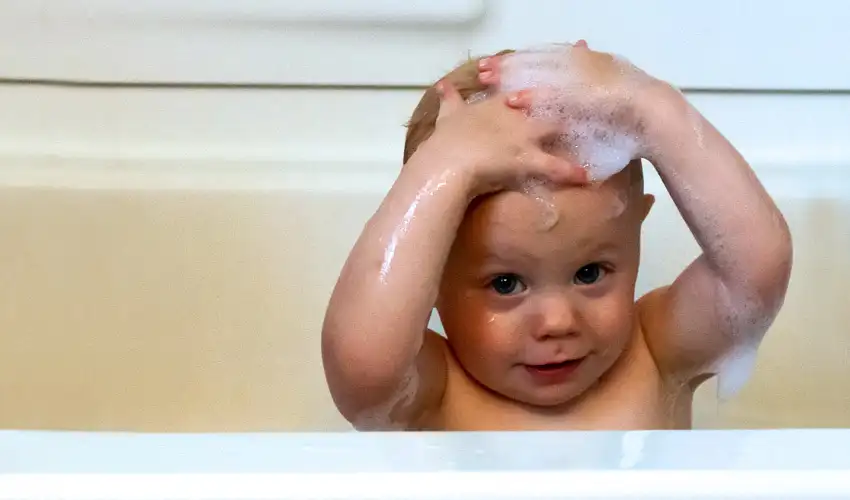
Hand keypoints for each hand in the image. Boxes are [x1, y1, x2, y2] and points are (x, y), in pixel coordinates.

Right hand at [417, 80, 589, 196]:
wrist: (444, 165)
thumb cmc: (444, 141)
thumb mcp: (447, 115)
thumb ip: (450, 99)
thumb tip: (443, 86)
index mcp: (499, 102)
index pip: (528, 89)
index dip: (546, 86)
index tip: (563, 83)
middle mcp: (516, 114)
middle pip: (550, 104)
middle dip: (570, 104)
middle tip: (590, 103)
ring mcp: (524, 136)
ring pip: (558, 130)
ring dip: (576, 133)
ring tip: (596, 136)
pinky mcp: (526, 159)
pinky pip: (554, 166)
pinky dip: (571, 172)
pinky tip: (587, 177)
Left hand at [476, 41, 671, 159]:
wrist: (657, 118)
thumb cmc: (630, 113)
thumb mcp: (604, 93)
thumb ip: (584, 86)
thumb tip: (571, 82)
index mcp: (584, 65)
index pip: (543, 59)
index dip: (517, 60)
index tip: (493, 64)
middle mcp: (581, 67)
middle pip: (536, 62)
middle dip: (508, 65)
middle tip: (482, 69)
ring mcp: (583, 80)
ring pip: (540, 74)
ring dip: (513, 76)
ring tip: (487, 80)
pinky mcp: (587, 96)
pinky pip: (555, 96)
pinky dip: (534, 98)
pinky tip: (514, 101)